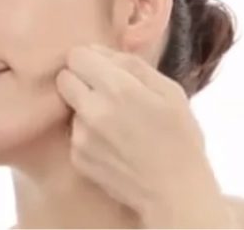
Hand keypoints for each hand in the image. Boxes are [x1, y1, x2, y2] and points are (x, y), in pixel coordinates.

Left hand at [56, 43, 236, 227]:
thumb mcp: (169, 90)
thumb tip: (98, 50)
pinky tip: (111, 142)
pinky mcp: (76, 157)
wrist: (174, 192)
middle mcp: (92, 110)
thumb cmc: (179, 137)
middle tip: (105, 91)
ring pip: (70, 105)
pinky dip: (87, 132)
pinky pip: (74, 131)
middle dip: (80, 79)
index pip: (76, 55)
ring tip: (115, 122)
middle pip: (64, 78)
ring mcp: (81, 136)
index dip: (90, 59)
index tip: (102, 68)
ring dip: (85, 106)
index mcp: (118, 88)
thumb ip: (131, 64)